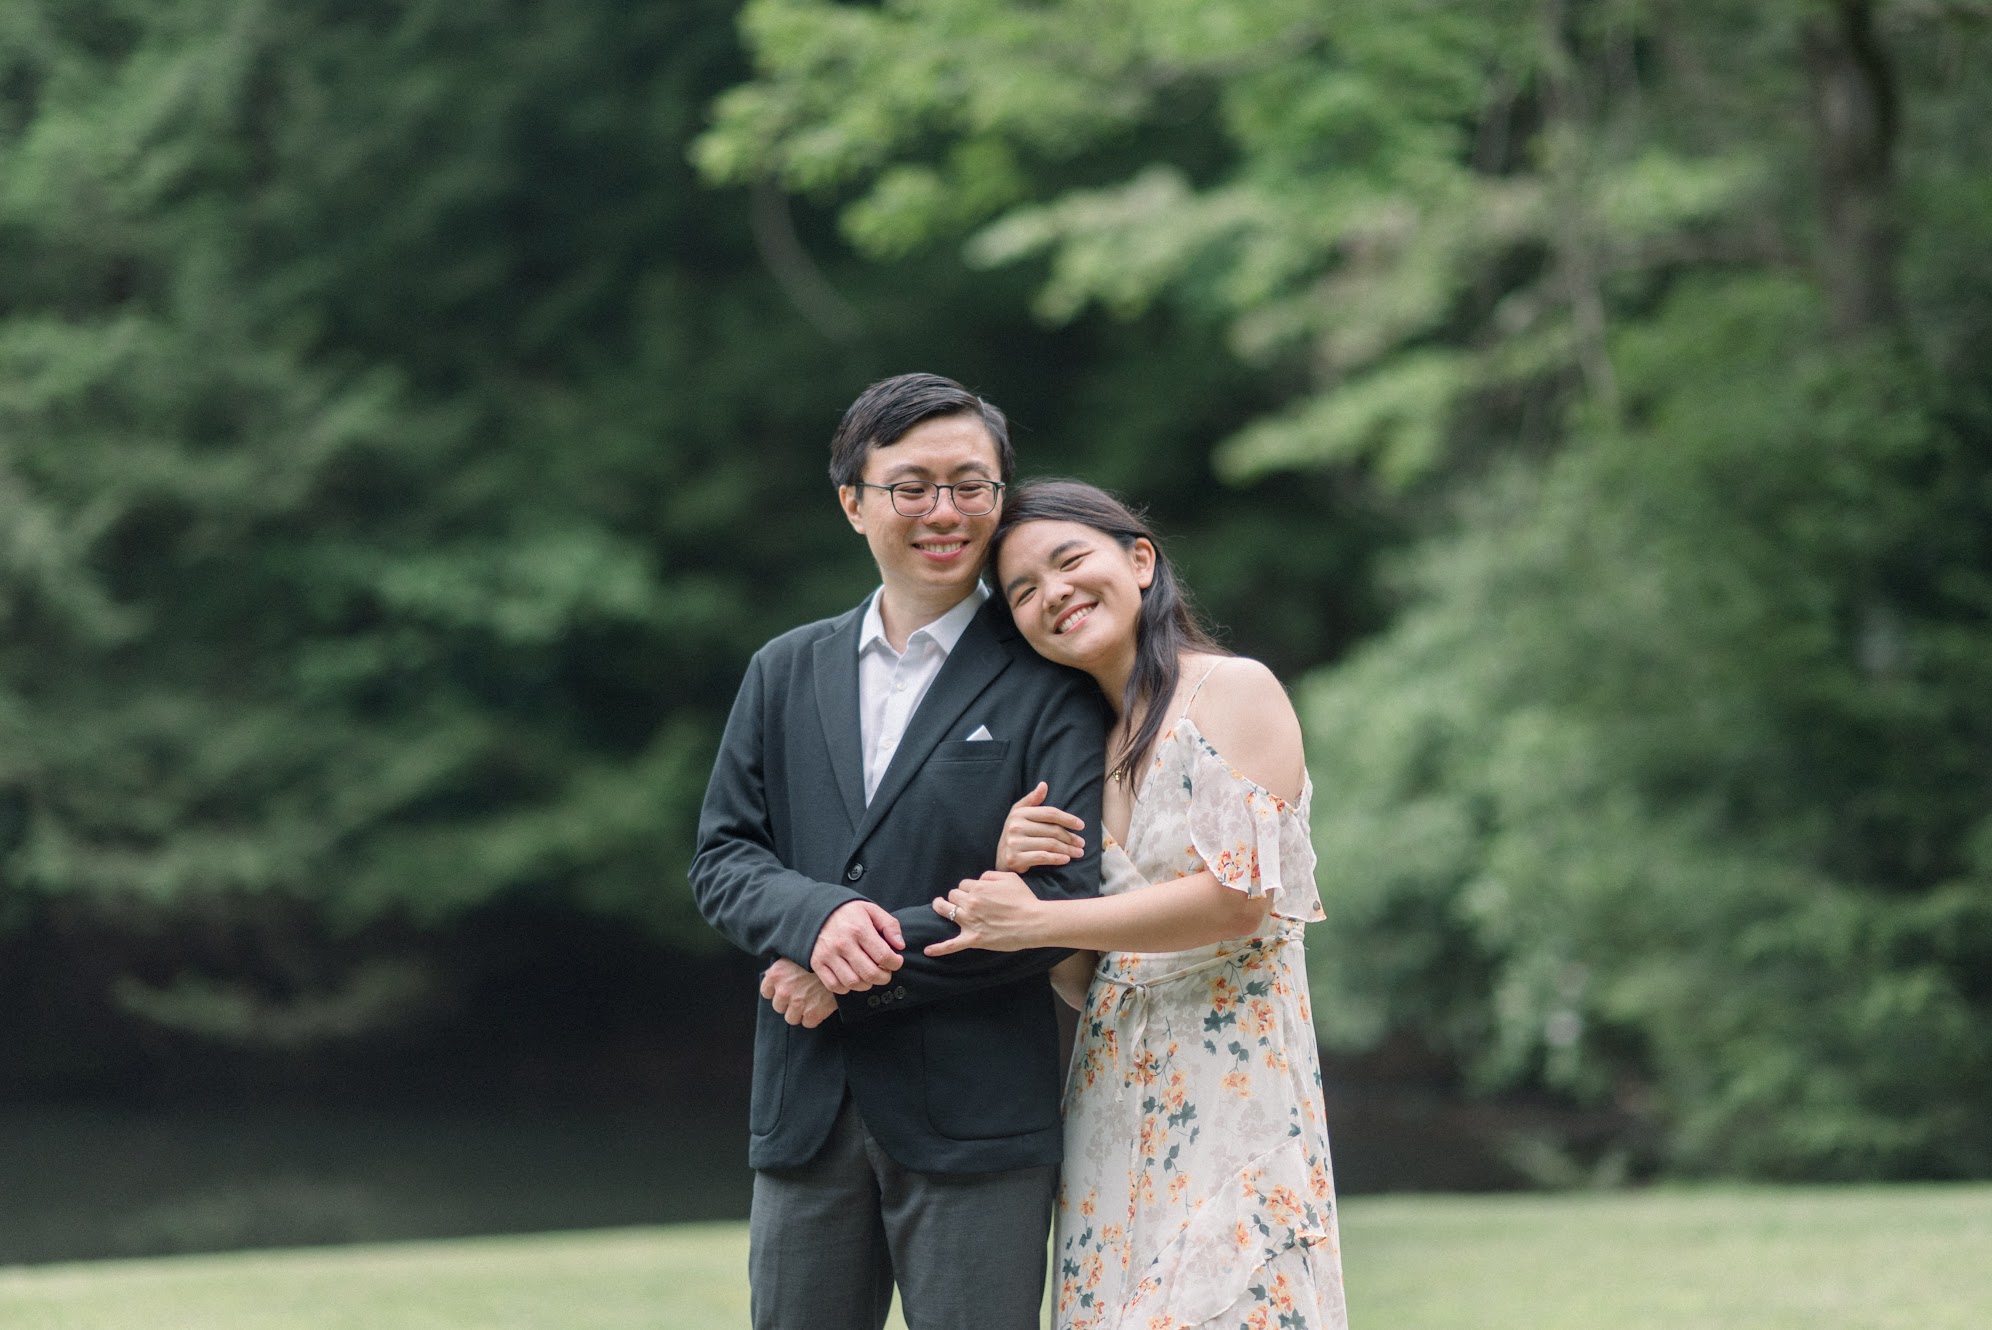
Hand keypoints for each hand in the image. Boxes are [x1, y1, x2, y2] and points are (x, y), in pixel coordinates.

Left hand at [762, 959, 836, 1027]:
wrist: (842, 962)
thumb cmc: (819, 956)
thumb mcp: (797, 955)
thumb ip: (782, 967)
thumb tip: (772, 976)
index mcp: (776, 974)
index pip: (766, 992)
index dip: (776, 991)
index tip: (786, 989)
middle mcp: (783, 990)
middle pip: (778, 1007)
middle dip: (788, 1003)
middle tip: (801, 994)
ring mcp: (797, 1003)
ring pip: (791, 1018)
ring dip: (800, 1013)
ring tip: (811, 1002)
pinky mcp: (812, 1013)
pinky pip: (808, 1023)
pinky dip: (814, 1017)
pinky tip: (820, 1006)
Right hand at [810, 899, 904, 993]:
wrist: (815, 910)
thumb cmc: (848, 912)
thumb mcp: (871, 910)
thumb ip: (890, 925)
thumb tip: (900, 946)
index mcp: (859, 929)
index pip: (883, 956)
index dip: (895, 963)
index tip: (896, 961)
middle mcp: (843, 943)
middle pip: (870, 973)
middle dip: (884, 977)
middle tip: (885, 972)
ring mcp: (828, 955)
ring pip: (853, 983)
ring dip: (867, 984)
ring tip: (869, 975)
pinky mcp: (817, 963)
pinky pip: (834, 986)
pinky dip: (846, 988)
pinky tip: (852, 977)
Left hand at [926, 871, 1046, 955]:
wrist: (1034, 922)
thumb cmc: (1024, 899)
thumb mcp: (1009, 878)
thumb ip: (989, 875)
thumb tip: (978, 880)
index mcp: (978, 887)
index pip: (963, 884)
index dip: (969, 888)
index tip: (977, 893)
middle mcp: (970, 903)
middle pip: (953, 895)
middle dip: (958, 897)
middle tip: (966, 901)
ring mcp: (970, 922)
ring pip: (946, 911)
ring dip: (942, 908)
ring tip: (939, 906)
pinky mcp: (973, 939)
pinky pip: (952, 945)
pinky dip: (939, 948)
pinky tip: (928, 951)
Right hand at [994, 782, 1085, 871]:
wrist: (1000, 859)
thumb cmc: (1016, 834)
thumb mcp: (1020, 814)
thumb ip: (1033, 800)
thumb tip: (1044, 785)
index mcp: (1019, 813)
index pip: (1049, 813)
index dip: (1067, 818)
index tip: (1081, 825)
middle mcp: (1015, 826)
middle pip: (1052, 830)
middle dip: (1070, 837)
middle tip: (1082, 843)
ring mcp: (1014, 843)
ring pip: (1050, 845)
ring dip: (1068, 849)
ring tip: (1078, 852)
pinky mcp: (1015, 858)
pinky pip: (1042, 857)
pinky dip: (1057, 859)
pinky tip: (1066, 859)